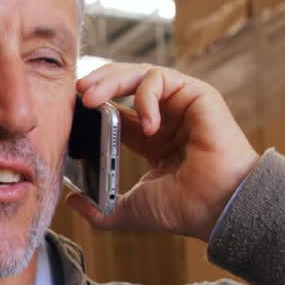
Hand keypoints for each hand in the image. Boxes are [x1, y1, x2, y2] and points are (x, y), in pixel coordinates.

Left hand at [75, 63, 259, 241]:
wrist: (215, 208)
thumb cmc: (181, 209)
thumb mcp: (126, 210)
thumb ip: (97, 208)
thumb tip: (70, 200)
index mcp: (149, 140)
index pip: (115, 111)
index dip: (91, 107)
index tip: (68, 112)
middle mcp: (165, 118)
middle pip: (124, 85)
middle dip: (97, 83)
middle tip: (75, 92)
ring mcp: (181, 105)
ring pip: (140, 74)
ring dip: (111, 80)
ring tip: (90, 96)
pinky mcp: (197, 95)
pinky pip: (161, 79)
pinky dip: (146, 95)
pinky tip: (147, 123)